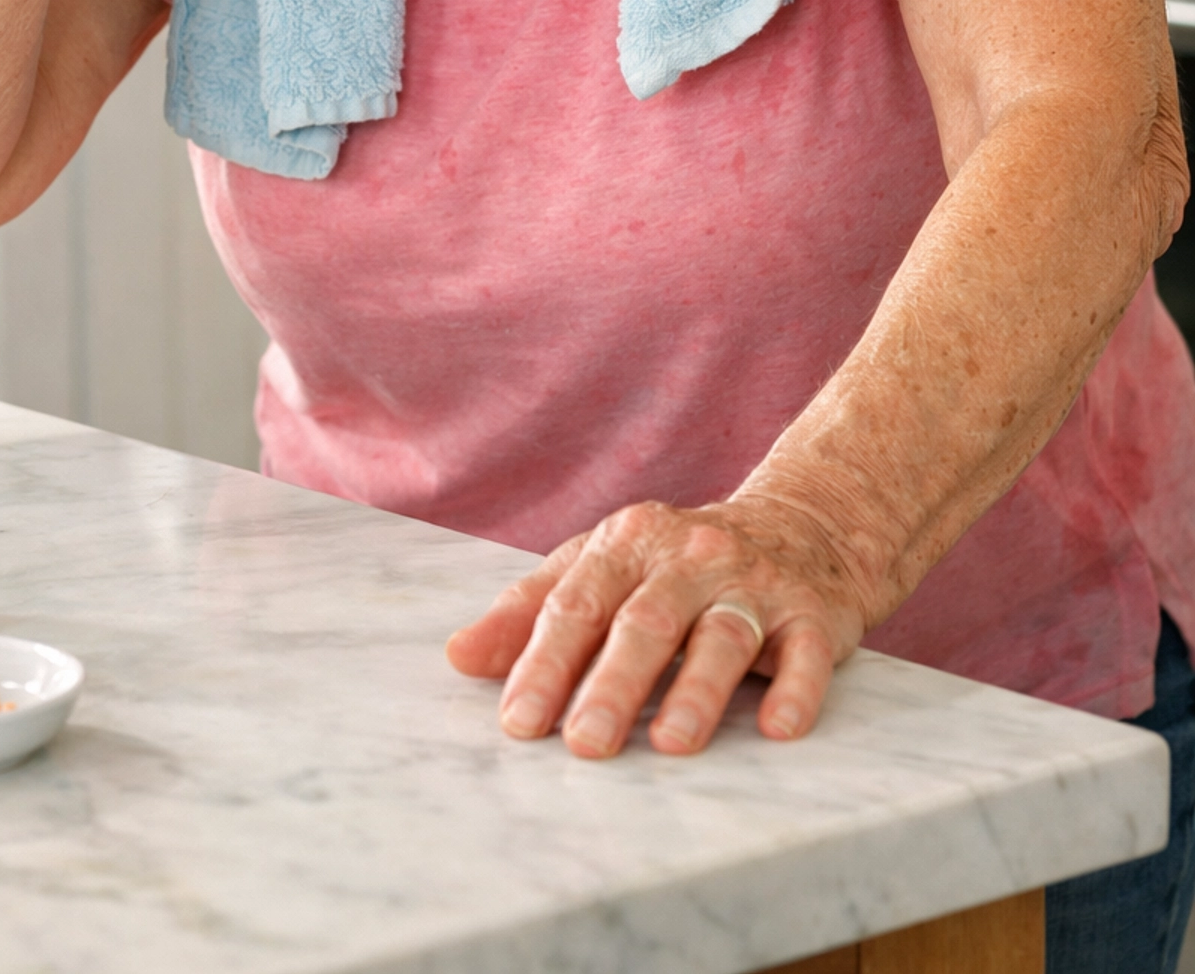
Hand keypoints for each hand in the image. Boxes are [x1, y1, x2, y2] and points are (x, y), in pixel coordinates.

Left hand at [446, 497, 868, 759]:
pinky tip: (779, 726)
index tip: (517, 722)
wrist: (804, 526)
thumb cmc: (678, 563)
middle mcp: (690, 555)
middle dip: (612, 683)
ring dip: (696, 690)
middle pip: (645, 621)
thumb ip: (532, 610)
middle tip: (583, 743)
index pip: (577, 604)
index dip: (545, 662)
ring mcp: (753, 582)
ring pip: (721, 634)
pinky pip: (805, 650)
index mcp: (628, 541)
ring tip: (669, 744)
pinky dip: (795, 687)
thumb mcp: (603, 568)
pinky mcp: (812, 613)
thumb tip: (459, 656)